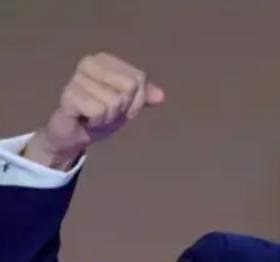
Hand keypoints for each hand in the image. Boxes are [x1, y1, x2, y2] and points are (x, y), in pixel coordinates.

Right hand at [23, 51, 164, 169]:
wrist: (75, 133)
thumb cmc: (101, 115)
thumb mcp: (128, 105)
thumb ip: (144, 97)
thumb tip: (161, 95)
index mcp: (105, 60)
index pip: (138, 78)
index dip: (136, 100)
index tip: (122, 107)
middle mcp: (89, 63)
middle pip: (129, 87)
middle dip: (123, 107)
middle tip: (107, 111)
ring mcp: (77, 77)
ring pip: (114, 101)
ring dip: (108, 117)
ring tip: (95, 115)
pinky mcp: (69, 95)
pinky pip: (99, 111)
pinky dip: (97, 121)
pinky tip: (86, 119)